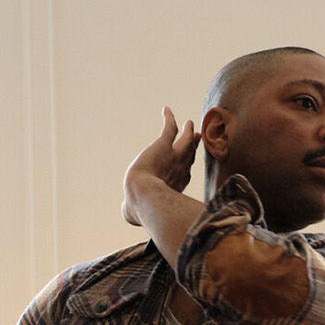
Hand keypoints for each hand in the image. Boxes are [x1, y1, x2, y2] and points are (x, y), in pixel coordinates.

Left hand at [123, 106, 198, 227]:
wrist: (144, 195)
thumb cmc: (140, 208)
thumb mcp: (137, 212)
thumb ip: (133, 211)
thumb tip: (127, 214)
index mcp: (177, 186)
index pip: (185, 173)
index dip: (187, 165)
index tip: (189, 160)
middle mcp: (180, 170)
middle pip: (190, 155)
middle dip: (193, 146)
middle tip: (197, 137)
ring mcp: (174, 156)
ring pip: (185, 140)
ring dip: (187, 131)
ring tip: (189, 124)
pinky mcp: (163, 144)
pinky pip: (170, 128)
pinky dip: (169, 118)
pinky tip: (166, 110)